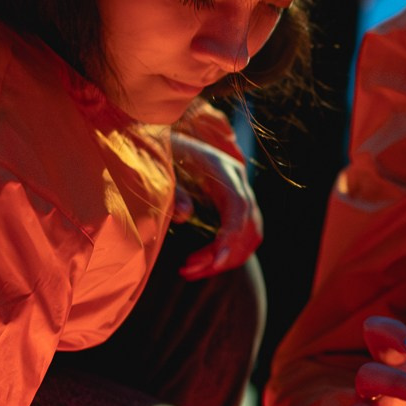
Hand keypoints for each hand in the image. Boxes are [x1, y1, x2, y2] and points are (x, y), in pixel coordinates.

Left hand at [169, 131, 260, 279]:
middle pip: (247, 226)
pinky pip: (241, 235)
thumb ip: (172, 190)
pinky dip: (225, 253)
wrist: (159, 134)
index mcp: (222, 167)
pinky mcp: (232, 203)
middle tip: (188, 270)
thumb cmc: (157, 152)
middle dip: (222, 255)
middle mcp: (237, 179)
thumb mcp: (160, 168)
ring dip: (225, 259)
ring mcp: (238, 190)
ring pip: (248, 235)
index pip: (238, 206)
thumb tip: (185, 216)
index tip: (216, 260)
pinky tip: (201, 263)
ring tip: (190, 271)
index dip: (231, 235)